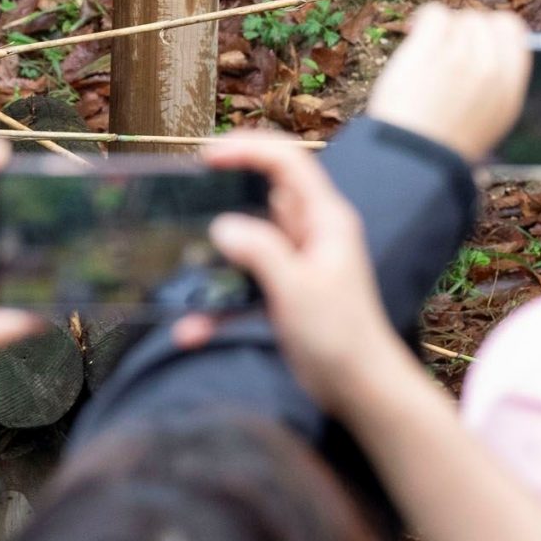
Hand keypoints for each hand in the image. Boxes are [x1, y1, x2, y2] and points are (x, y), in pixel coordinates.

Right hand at [200, 134, 413, 418]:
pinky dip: (218, 305)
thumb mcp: (297, 289)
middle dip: (223, 197)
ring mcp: (296, 263)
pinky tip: (190, 329)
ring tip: (178, 264)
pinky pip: (243, 285)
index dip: (249, 149)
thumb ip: (260, 251)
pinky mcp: (283, 292)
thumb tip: (221, 225)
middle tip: (184, 199)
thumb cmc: (340, 337)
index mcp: (325, 220)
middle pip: (262, 196)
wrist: (361, 391)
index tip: (208, 157)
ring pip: (247, 242)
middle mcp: (311, 234)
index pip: (288, 162)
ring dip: (215, 258)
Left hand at [363, 2, 529, 161]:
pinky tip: (414, 35)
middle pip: (482, 20)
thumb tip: (486, 57)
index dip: (492, 27)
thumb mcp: (486, 124)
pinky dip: (422, 21)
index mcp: (511, 90)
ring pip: (458, 18)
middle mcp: (492, 68)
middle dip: (463, 30)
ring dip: (442, 30)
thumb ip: (491, 89)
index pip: (513, 30)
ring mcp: (461, 57)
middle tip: (444, 47)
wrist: (413, 160)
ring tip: (426, 49)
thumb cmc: (443, 148)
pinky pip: (434, 14)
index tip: (475, 36)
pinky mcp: (430, 50)